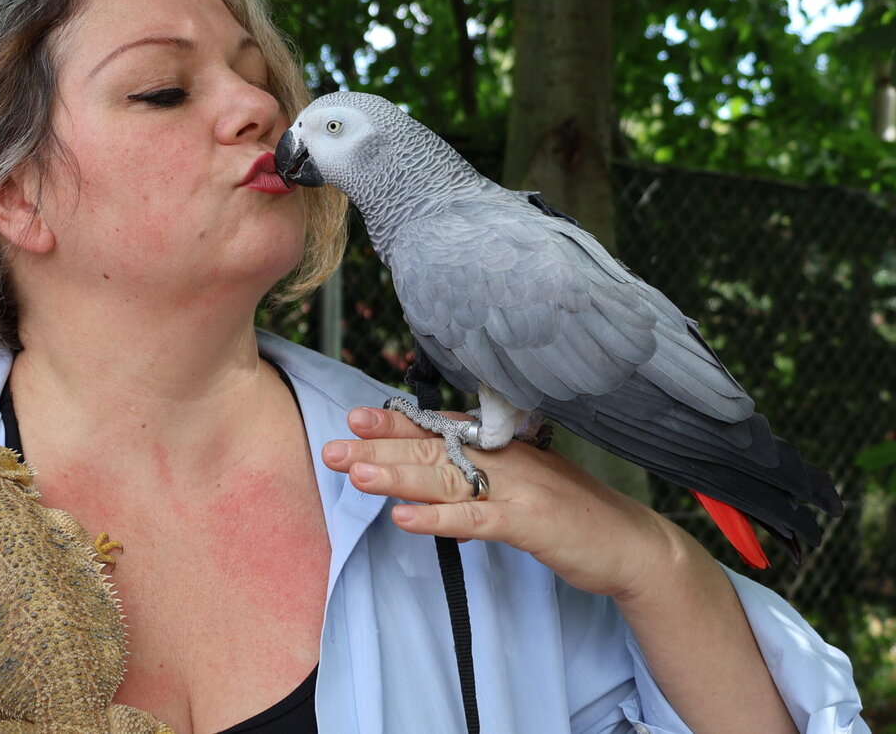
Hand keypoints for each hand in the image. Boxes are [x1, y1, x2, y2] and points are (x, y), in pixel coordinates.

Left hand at [321, 406, 693, 599]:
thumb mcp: (518, 489)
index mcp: (499, 448)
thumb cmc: (569, 515)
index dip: (396, 424)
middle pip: (430, 451)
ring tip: (354, 475)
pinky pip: (477, 518)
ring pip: (446, 479)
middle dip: (379, 450)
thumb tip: (427, 493)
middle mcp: (503, 460)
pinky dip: (439, 519)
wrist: (631, 544)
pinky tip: (404, 520)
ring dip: (397, 477)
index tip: (355, 418)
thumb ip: (473, 484)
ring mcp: (517, 488)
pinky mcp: (530, 523)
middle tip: (331, 448)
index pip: (438, 430)